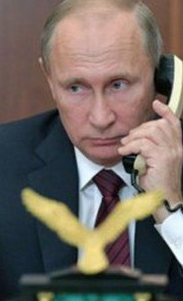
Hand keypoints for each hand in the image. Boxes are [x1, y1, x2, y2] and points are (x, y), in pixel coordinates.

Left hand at [118, 100, 182, 221]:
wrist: (164, 198)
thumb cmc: (158, 182)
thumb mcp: (154, 161)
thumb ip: (150, 148)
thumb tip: (135, 140)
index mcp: (177, 146)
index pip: (174, 123)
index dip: (165, 111)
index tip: (156, 103)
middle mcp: (177, 146)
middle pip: (159, 125)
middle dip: (140, 128)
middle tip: (129, 138)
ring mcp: (171, 151)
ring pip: (151, 132)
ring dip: (134, 137)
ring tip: (125, 145)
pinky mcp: (162, 158)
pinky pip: (143, 144)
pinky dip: (131, 146)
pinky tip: (124, 151)